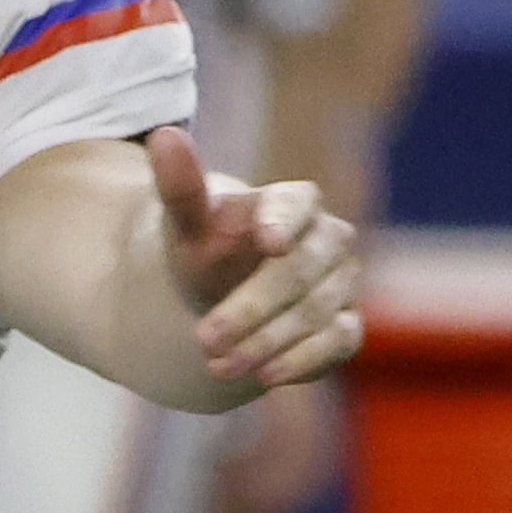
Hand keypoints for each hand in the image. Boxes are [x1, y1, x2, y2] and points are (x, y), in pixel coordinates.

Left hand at [146, 126, 361, 389]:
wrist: (223, 296)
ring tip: (216, 365)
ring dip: (267, 341)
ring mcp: (342, 284)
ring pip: (318, 311)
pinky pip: (340, 342)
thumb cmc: (208, 249)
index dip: (284, 221)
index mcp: (294, 203)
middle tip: (203, 338)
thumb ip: (180, 185)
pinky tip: (266, 376)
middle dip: (252, 307)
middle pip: (301, 271)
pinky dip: (304, 360)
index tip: (268, 242)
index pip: (296, 206)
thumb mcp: (186, 222)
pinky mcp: (346, 326)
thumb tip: (164, 136)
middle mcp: (328, 240)